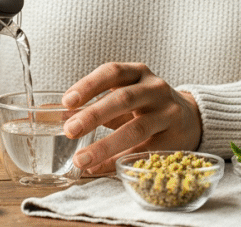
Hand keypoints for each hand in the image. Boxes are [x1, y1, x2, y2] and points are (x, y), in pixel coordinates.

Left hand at [61, 63, 202, 175]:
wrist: (188, 119)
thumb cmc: (145, 106)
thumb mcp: (122, 96)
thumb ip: (91, 103)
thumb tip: (51, 113)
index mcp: (138, 73)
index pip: (112, 72)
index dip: (89, 85)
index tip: (67, 101)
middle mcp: (154, 88)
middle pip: (123, 99)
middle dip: (94, 115)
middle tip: (69, 131)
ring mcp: (167, 112)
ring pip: (136, 127)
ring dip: (106, 145)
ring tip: (81, 160)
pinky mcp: (175, 138)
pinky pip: (146, 150)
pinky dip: (121, 160)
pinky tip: (101, 169)